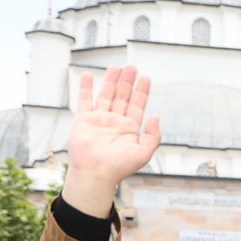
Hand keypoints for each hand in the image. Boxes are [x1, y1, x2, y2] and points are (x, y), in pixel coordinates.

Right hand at [64, 66, 161, 215]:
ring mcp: (99, 120)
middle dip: (127, 82)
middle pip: (122, 97)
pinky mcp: (84, 120)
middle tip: (132, 67)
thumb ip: (153, 136)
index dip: (142, 92)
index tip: (145, 79)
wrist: (96, 173)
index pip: (137, 105)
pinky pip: (84, 100)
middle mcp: (115, 122)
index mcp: (130, 129)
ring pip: (106, 95)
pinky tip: (87, 76)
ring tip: (116, 67)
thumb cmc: (119, 167)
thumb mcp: (144, 153)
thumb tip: (156, 116)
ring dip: (110, 81)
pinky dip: (85, 88)